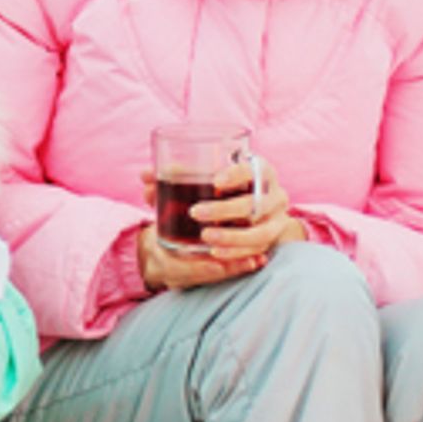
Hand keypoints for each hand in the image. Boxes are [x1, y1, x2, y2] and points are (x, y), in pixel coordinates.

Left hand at [137, 159, 308, 293]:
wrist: (247, 209)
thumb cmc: (220, 189)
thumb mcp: (202, 180)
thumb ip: (176, 177)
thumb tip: (145, 176)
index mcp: (259, 169)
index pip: (252, 168)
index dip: (236, 174)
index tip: (214, 181)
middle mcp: (274, 192)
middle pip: (255, 202)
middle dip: (225, 209)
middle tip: (195, 213)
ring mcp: (276, 218)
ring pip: (260, 231)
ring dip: (232, 237)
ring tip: (205, 238)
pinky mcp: (272, 239)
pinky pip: (257, 249)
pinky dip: (237, 253)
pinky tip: (216, 253)